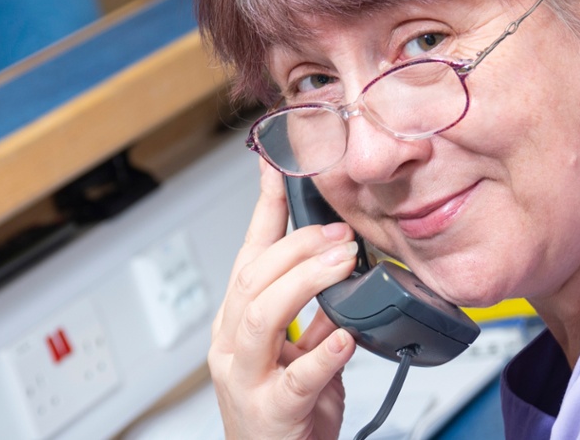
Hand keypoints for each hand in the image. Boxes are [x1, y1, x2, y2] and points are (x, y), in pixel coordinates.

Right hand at [209, 161, 360, 439]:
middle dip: (298, 245)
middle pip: (253, 277)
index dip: (264, 208)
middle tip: (343, 233)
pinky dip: (323, 353)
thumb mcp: (302, 358)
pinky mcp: (271, 412)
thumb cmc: (286, 421)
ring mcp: (245, 378)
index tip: (277, 166)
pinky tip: (347, 338)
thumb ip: (317, 320)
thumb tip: (345, 277)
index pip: (249, 254)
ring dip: (305, 281)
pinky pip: (297, 378)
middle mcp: (232, 345)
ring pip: (261, 315)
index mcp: (237, 324)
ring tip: (345, 264)